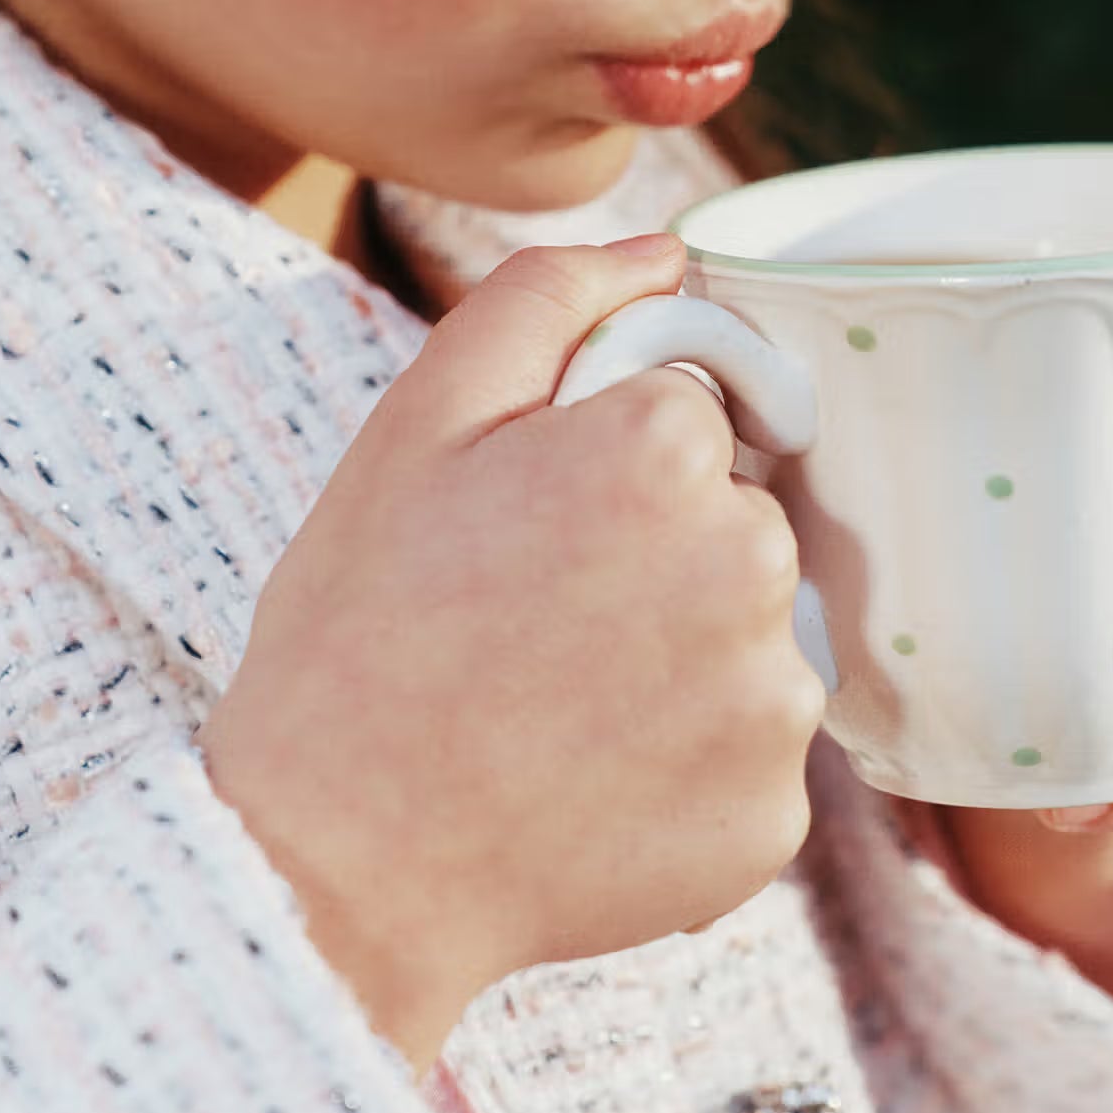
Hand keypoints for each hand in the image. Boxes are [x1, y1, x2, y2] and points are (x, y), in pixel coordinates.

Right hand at [200, 232, 826, 1072]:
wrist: (339, 863)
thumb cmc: (362, 625)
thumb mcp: (421, 419)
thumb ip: (551, 299)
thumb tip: (669, 249)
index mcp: (666, 449)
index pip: (688, 407)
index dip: (600, 452)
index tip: (525, 515)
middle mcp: (748, 565)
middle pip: (734, 515)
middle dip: (655, 544)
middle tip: (528, 611)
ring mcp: (771, 705)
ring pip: (751, 632)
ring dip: (679, 651)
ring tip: (553, 699)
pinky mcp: (773, 821)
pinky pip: (750, 753)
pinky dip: (687, 761)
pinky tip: (587, 776)